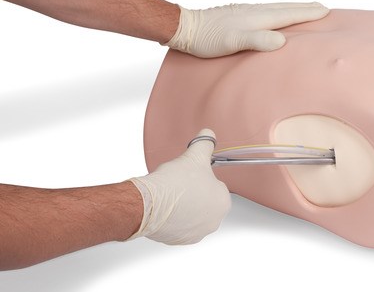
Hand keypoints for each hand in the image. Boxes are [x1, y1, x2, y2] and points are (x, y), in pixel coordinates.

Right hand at [128, 129, 230, 244]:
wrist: (148, 203)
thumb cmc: (174, 184)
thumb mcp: (194, 156)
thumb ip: (205, 144)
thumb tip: (208, 134)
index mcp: (223, 202)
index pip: (216, 186)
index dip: (202, 178)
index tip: (191, 176)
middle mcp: (214, 222)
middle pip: (205, 201)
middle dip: (194, 193)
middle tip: (181, 184)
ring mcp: (196, 233)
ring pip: (192, 215)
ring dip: (184, 207)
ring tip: (172, 195)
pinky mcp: (178, 240)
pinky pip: (179, 227)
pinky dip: (173, 219)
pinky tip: (165, 208)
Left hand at [164, 2, 329, 57]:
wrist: (185, 27)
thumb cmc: (207, 39)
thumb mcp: (233, 43)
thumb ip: (257, 40)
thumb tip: (282, 41)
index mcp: (257, 18)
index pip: (288, 14)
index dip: (307, 14)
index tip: (325, 11)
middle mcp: (254, 11)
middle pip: (285, 7)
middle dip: (304, 7)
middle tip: (322, 6)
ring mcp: (246, 12)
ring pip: (276, 8)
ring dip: (293, 7)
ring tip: (304, 8)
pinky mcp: (239, 14)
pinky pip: (267, 11)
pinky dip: (279, 11)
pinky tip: (275, 14)